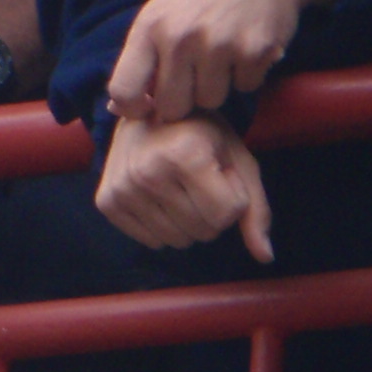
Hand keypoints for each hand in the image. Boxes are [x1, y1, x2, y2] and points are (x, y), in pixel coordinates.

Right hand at [97, 113, 272, 262]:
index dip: (233, 197)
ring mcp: (123, 188)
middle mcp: (148, 173)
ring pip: (178, 241)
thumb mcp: (238, 160)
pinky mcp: (106, 202)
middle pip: (204, 231)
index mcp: (185, 155)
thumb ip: (256, 208)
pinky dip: (161, 228)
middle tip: (197, 182)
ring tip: (178, 190)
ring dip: (187, 223)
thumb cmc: (200, 135)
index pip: (227, 214)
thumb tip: (265, 257)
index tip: (218, 172)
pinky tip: (157, 199)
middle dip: (211, 213)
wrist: (144, 114)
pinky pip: (152, 242)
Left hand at [107, 0, 325, 123]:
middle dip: (183, 101)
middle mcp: (179, 37)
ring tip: (222, 55)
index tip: (147, 108)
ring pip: (211, 101)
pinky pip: (247, 87)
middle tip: (194, 76)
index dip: (133, 109)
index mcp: (148, 27)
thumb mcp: (160, 14)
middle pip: (172, 107)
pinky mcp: (256, 50)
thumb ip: (139, 59)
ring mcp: (219, 45)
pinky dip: (248, 74)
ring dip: (218, 86)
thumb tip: (115, 108)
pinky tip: (246, 47)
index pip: (124, 90)